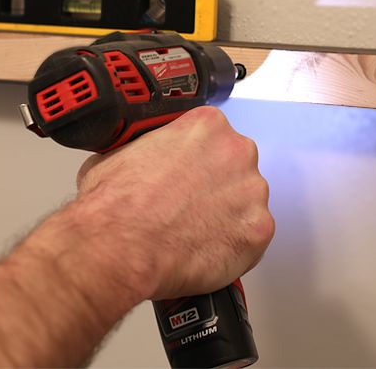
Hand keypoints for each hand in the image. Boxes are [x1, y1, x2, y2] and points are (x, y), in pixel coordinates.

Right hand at [74, 106, 273, 299]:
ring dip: (226, 215)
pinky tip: (203, 249)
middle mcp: (236, 152)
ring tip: (192, 231)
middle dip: (215, 185)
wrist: (120, 245)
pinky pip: (250, 237)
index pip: (212, 136)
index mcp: (206, 125)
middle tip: (187, 204)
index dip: (197, 158)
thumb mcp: (119, 152)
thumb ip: (146, 149)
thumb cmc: (117, 203)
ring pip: (245, 202)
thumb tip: (139, 158)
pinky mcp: (258, 230)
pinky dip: (231, 245)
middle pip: (234, 166)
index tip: (187, 173)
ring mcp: (252, 192)